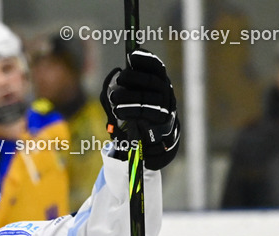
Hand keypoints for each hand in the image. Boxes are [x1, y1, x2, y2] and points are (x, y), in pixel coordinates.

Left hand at [100, 50, 180, 170]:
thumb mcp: (126, 94)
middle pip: (151, 81)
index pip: (156, 66)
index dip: (145, 58)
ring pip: (146, 97)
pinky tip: (118, 111)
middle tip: (120, 79)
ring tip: (113, 98)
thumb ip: (117, 83)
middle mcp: (165, 91)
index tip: (132, 55)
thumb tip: (114, 72)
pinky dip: (129, 111)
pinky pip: (144, 114)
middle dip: (133, 77)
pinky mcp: (159, 121)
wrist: (148, 136)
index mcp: (159, 80)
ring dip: (127, 96)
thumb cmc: (135, 109)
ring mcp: (164, 106)